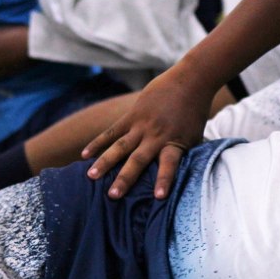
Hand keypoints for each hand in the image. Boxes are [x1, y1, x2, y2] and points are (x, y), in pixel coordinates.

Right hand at [81, 69, 212, 199]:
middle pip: (138, 160)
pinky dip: (98, 143)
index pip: (169, 165)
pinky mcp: (132, 116)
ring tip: (91, 176)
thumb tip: (180, 178)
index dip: (163, 180)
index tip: (158, 197)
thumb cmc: (194, 113)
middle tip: (112, 196)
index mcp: (175, 143)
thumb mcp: (194, 137)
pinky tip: (85, 155)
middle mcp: (156, 136)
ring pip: (120, 147)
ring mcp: (142, 126)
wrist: (190, 81)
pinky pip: (112, 132)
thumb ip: (182, 155)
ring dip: (105, 162)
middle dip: (125, 178)